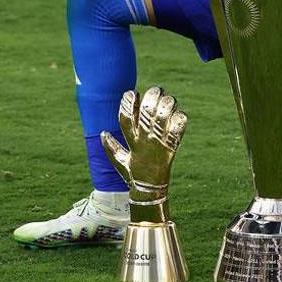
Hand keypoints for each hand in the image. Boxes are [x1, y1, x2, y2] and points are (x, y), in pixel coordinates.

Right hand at [101, 87, 187, 223]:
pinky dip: (180, 118)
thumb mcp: (120, 162)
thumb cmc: (134, 175)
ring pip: (163, 116)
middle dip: (152, 97)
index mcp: (131, 142)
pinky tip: (179, 114)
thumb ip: (112, 148)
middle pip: (147, 112)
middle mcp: (145, 140)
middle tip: (157, 91)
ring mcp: (159, 143)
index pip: (126, 118)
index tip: (132, 92)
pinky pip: (178, 128)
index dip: (127, 102)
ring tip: (168, 99)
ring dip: (167, 104)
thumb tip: (102, 134)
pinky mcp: (173, 146)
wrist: (150, 191)